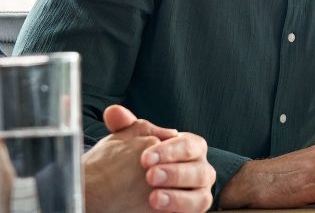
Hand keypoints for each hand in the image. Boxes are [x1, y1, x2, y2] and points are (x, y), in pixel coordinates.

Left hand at [85, 105, 211, 212]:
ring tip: (153, 197)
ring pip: (201, 195)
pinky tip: (157, 207)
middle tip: (150, 176)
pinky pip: (196, 210)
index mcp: (190, 147)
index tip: (145, 158)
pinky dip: (179, 208)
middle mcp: (200, 169)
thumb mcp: (132, 142)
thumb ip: (126, 127)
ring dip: (177, 196)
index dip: (171, 150)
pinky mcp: (193, 209)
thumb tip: (113, 112)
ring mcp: (199, 192)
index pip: (190, 145)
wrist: (131, 191)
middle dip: (175, 173)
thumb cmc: (138, 162)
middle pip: (200, 170)